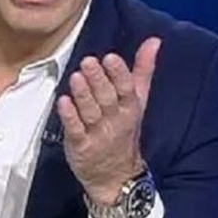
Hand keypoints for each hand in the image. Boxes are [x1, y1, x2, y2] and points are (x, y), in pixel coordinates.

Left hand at [56, 37, 160, 217]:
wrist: (116, 176)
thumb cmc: (124, 131)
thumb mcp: (138, 101)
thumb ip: (143, 70)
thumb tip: (153, 41)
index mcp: (130, 108)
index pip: (126, 89)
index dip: (119, 74)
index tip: (110, 57)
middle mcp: (115, 120)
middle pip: (107, 98)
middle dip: (98, 80)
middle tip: (88, 62)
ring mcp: (97, 134)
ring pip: (90, 112)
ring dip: (83, 95)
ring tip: (76, 77)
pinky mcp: (80, 146)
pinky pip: (75, 130)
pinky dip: (69, 116)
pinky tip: (63, 102)